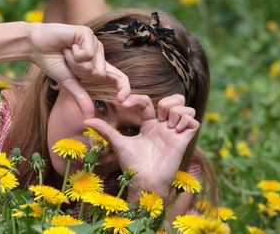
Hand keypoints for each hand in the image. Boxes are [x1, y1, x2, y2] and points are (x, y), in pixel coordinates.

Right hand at [29, 23, 129, 116]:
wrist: (35, 46)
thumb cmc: (52, 62)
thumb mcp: (68, 83)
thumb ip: (81, 98)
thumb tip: (89, 117)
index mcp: (96, 65)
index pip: (118, 77)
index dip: (124, 88)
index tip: (122, 101)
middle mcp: (98, 53)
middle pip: (100, 74)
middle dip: (79, 72)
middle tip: (68, 61)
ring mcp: (94, 42)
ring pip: (93, 65)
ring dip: (74, 63)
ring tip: (66, 52)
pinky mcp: (87, 33)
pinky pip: (87, 54)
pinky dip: (73, 54)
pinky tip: (67, 46)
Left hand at [83, 94, 198, 199]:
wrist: (143, 182)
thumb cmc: (132, 165)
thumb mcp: (118, 143)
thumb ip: (105, 130)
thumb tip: (86, 120)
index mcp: (148, 124)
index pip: (147, 102)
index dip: (136, 98)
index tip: (123, 103)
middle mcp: (163, 126)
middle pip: (173, 99)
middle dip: (166, 101)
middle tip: (156, 115)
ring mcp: (175, 132)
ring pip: (184, 106)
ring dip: (175, 110)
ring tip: (168, 125)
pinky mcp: (185, 139)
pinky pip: (193, 119)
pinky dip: (185, 119)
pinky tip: (175, 130)